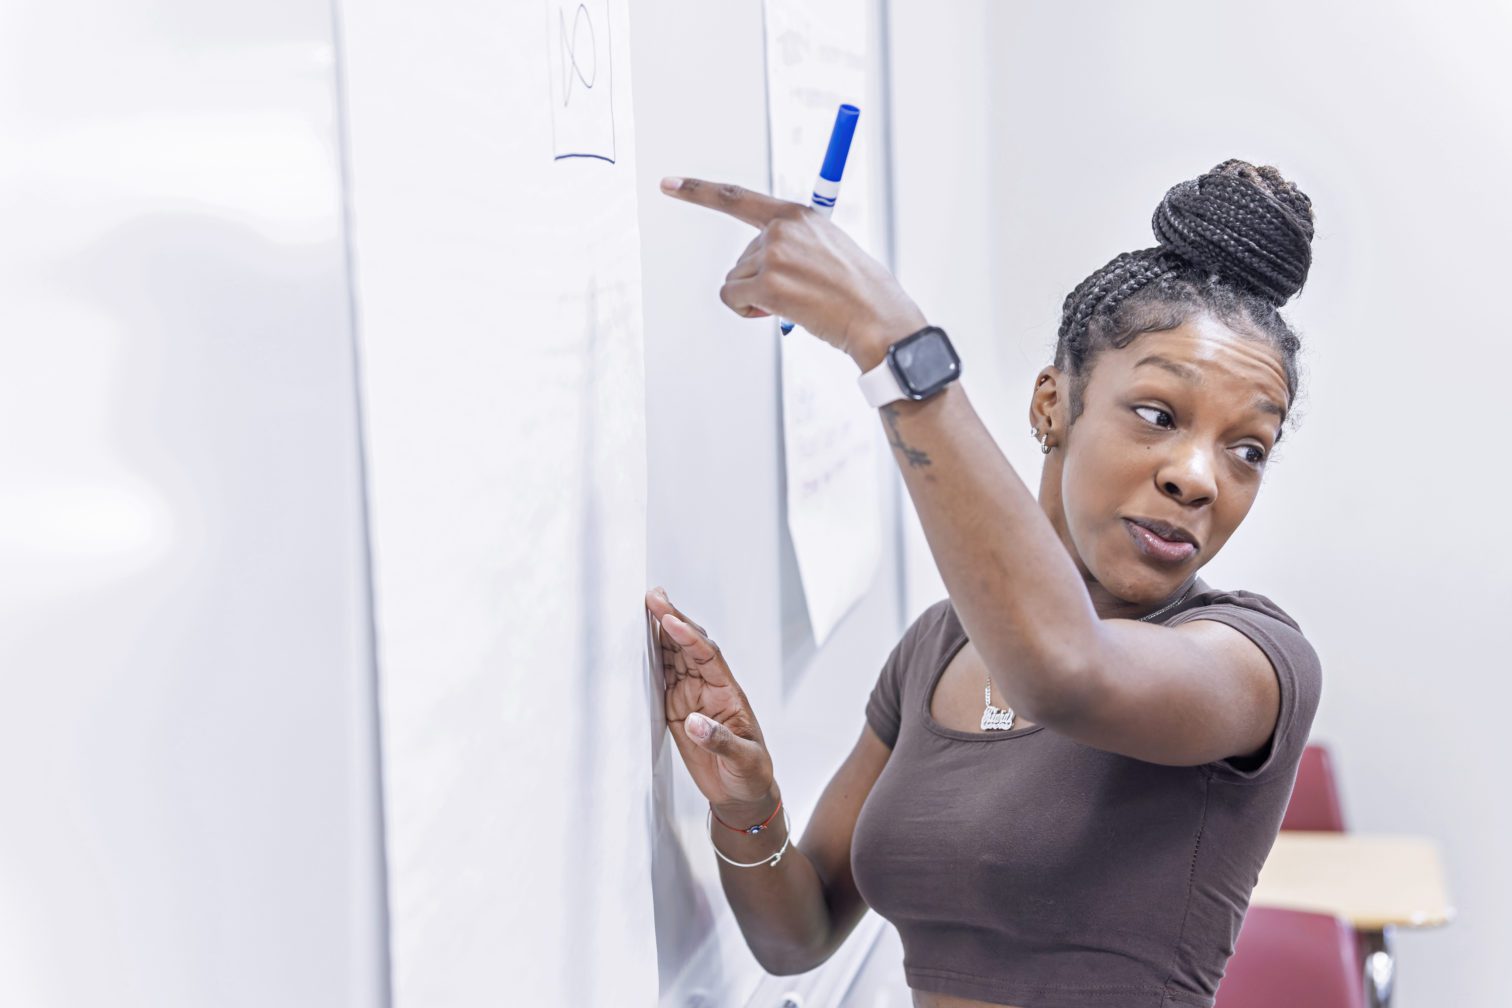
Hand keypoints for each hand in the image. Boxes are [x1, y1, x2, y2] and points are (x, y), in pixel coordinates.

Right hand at [645, 586, 775, 811]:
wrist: (740, 793)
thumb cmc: (751, 774)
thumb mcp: (744, 760)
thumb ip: (721, 741)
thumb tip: (695, 722)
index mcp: (729, 692)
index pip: (707, 656)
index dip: (688, 636)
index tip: (669, 619)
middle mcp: (709, 688)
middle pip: (688, 646)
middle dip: (671, 620)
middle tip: (652, 596)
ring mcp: (691, 696)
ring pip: (673, 656)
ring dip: (658, 634)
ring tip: (640, 609)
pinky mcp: (676, 709)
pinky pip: (661, 678)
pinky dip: (648, 660)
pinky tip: (636, 645)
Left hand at [659, 177, 926, 362]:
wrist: (878, 319)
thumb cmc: (859, 292)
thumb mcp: (828, 250)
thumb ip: (793, 245)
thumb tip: (758, 270)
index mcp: (797, 215)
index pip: (737, 198)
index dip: (698, 191)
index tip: (668, 184)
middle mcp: (781, 229)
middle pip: (741, 257)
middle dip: (761, 282)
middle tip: (802, 294)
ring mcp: (772, 254)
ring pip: (736, 280)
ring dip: (758, 299)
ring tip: (798, 303)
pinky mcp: (767, 283)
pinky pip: (733, 298)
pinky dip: (747, 311)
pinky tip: (778, 312)